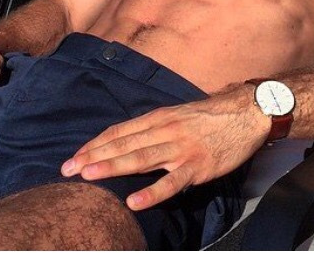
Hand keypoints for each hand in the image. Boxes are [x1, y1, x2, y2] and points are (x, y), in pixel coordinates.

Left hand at [60, 84, 270, 210]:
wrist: (246, 112)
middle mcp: (164, 129)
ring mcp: (180, 148)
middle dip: (93, 155)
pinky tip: (133, 201)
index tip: (74, 156)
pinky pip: (171, 182)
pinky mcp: (197, 166)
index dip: (95, 143)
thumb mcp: (177, 115)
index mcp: (158, 117)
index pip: (119, 131)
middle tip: (67, 168)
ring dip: (112, 166)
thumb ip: (154, 128)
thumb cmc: (210, 116)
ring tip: (88, 175)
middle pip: (123, 143)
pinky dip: (152, 192)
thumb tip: (129, 141)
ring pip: (141, 158)